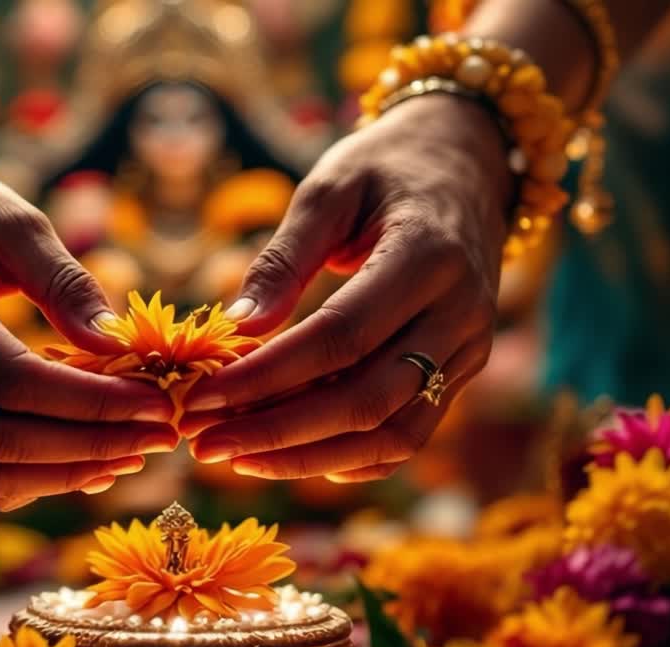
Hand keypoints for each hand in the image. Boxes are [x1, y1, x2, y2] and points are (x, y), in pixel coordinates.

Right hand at [0, 131, 178, 508]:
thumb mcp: (9, 216)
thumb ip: (62, 277)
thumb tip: (116, 342)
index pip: (12, 380)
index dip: (91, 402)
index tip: (158, 404)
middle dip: (90, 445)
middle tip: (163, 436)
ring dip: (61, 475)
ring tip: (132, 455)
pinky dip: (27, 480)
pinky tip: (85, 465)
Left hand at [182, 95, 512, 481]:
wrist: (467, 164)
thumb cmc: (384, 168)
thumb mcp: (329, 189)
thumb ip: (285, 258)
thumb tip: (238, 326)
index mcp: (428, 255)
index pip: (341, 337)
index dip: (268, 375)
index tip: (201, 396)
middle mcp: (460, 313)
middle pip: (367, 399)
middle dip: (278, 431)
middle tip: (203, 444)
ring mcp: (469, 349)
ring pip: (393, 433)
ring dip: (310, 457)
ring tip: (235, 457)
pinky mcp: (462, 371)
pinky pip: (410, 434)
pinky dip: (352, 459)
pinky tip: (291, 457)